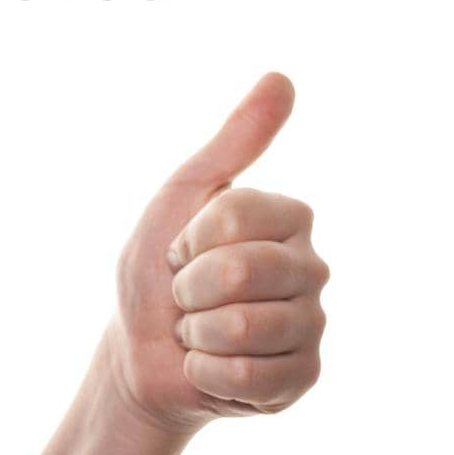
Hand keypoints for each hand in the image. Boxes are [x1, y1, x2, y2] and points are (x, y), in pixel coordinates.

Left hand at [107, 72, 328, 433]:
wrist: (141, 349)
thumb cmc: (158, 266)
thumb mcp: (185, 194)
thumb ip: (234, 141)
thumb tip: (282, 77)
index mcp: (289, 218)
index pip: (236, 216)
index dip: (189, 237)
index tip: (181, 247)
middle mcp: (312, 267)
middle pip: (240, 272)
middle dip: (187, 288)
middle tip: (186, 295)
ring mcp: (313, 325)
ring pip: (244, 327)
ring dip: (197, 333)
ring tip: (200, 330)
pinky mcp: (305, 377)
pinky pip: (249, 376)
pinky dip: (208, 373)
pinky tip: (212, 366)